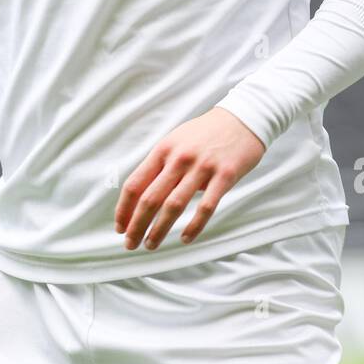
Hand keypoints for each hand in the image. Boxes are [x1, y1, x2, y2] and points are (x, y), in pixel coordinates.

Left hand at [114, 107, 266, 251]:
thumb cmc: (206, 133)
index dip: (124, 209)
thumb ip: (160, 165)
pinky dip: (193, 226)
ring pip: (173, 206)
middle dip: (136, 225)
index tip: (119, 227)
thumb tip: (140, 196)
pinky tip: (185, 239)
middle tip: (130, 243)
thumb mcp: (176, 141)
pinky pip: (206, 207)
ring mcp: (202, 167)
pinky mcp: (225, 176)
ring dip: (159, 230)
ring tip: (151, 245)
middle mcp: (179, 159)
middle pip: (150, 198)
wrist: (243, 118)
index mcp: (163, 150)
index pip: (135, 184)